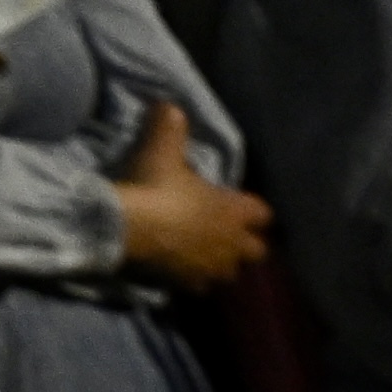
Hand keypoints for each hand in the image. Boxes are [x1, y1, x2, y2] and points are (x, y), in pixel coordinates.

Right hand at [108, 103, 270, 285]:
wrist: (128, 227)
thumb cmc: (155, 186)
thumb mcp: (161, 150)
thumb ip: (171, 127)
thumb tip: (172, 106)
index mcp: (234, 210)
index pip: (262, 213)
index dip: (252, 209)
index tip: (237, 203)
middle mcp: (231, 243)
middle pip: (256, 251)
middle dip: (244, 243)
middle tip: (224, 232)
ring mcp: (212, 267)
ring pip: (230, 272)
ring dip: (220, 263)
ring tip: (202, 254)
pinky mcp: (189, 283)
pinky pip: (200, 286)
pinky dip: (193, 278)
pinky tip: (178, 268)